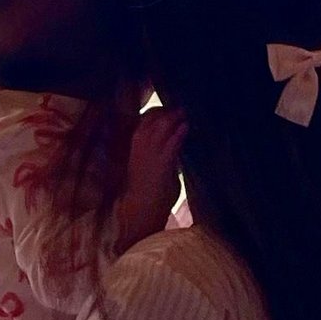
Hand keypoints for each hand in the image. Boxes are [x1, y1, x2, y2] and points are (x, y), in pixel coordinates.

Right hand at [110, 104, 187, 252]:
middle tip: (181, 109)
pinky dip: (179, 133)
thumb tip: (176, 141)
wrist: (140, 210)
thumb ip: (162, 152)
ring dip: (174, 118)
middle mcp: (139, 144)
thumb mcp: (152, 166)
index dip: (160, 113)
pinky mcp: (160, 161)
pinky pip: (171, 142)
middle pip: (153, 117)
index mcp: (134, 145)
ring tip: (184, 113)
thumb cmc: (148, 192)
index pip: (146, 119)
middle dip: (168, 112)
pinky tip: (186, 126)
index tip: (173, 111)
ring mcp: (149, 151)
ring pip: (161, 125)